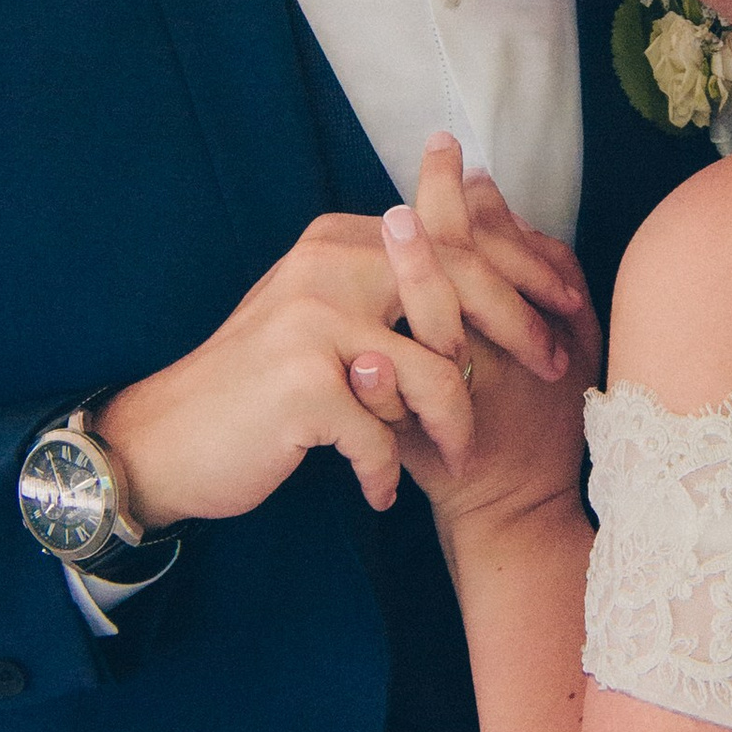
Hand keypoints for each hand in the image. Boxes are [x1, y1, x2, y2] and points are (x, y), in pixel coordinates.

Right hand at [94, 175, 585, 524]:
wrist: (166, 440)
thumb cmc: (259, 388)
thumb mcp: (324, 316)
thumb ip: (388, 286)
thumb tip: (486, 247)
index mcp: (338, 240)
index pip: (455, 238)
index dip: (522, 271)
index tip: (566, 307)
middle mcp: (326, 267)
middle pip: (459, 285)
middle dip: (520, 331)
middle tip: (554, 370)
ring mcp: (313, 325)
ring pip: (435, 372)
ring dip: (455, 426)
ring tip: (456, 459)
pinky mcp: (303, 387)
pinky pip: (384, 435)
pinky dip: (387, 473)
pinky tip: (381, 493)